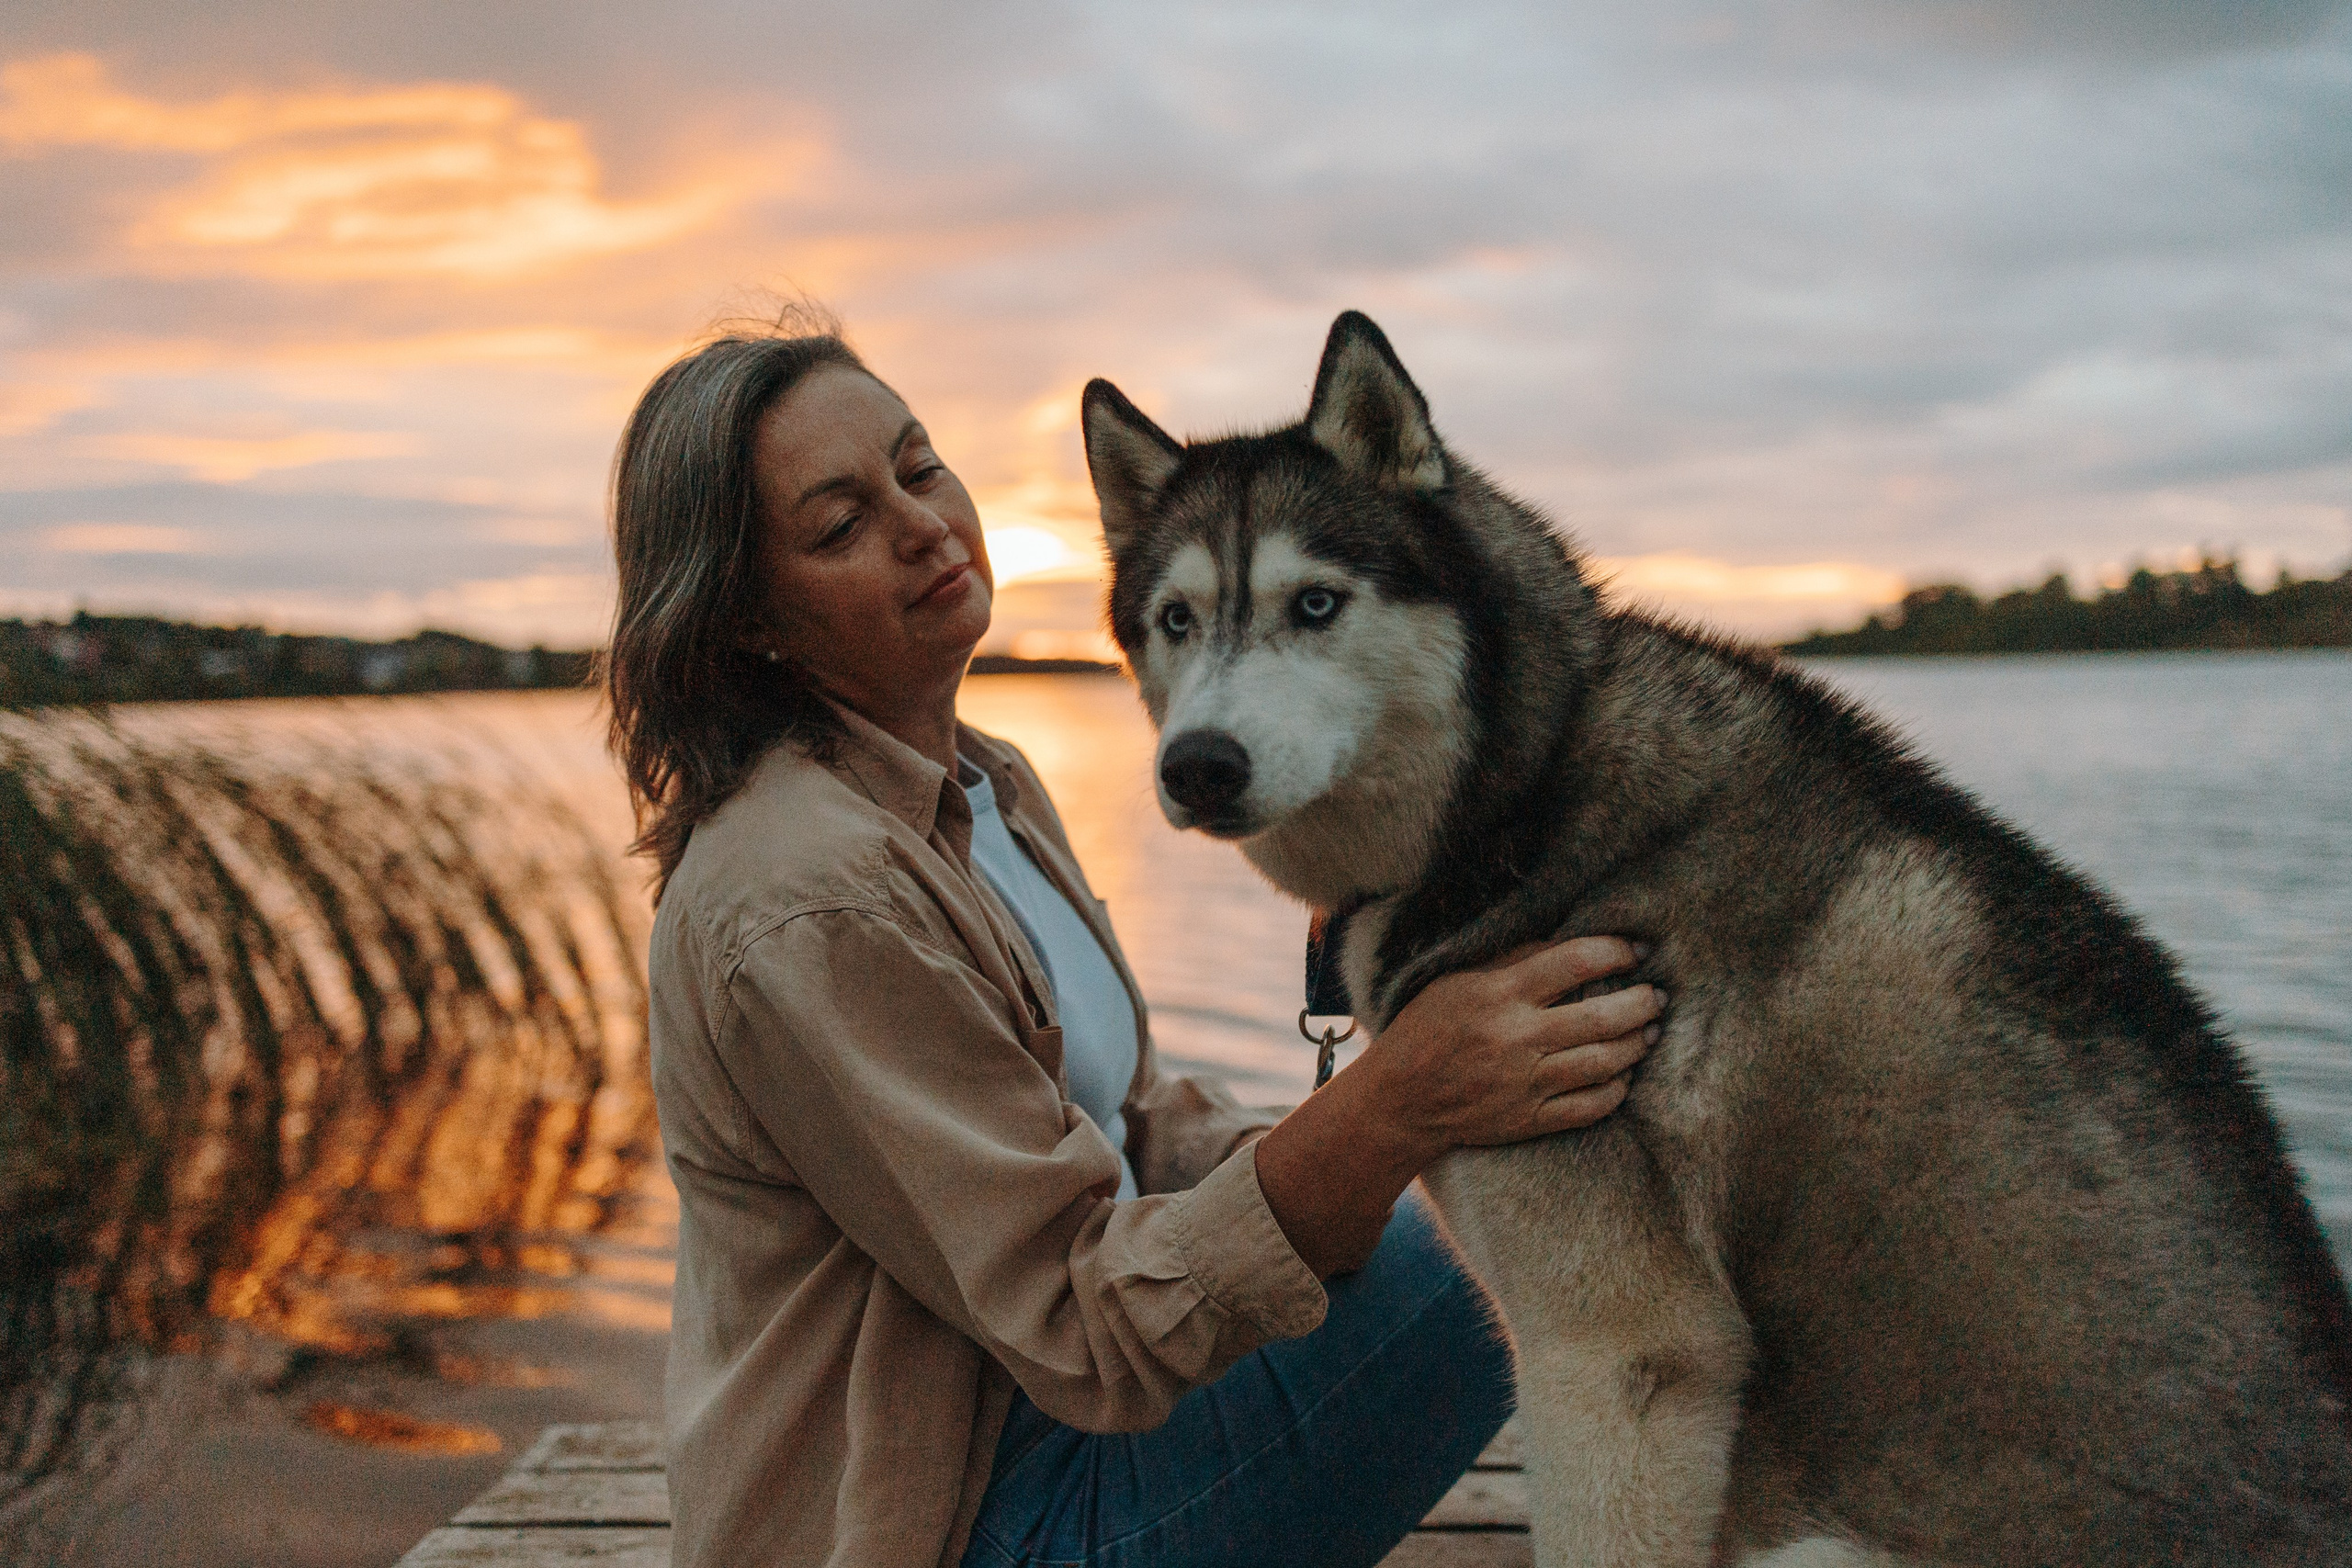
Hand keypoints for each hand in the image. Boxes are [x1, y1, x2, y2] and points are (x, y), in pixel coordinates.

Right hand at [1365, 936, 1662, 1151]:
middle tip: (1656, 994)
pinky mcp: (1529, 1121)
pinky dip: (1616, 1090)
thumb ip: (1513, 961)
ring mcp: (1525, 1084)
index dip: (1616, 951)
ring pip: (1604, 1062)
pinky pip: (1590, 1107)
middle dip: (1641, 1001)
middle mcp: (1516, 1038)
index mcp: (1499, 995)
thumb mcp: (1458, 980)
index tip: (1635, 949)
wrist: (1399, 1100)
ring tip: (1650, 1030)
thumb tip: (1570, 942)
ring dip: (1637, 1044)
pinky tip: (1623, 1075)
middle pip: (1601, 1015)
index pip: (1575, 962)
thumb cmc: (1426, 1029)